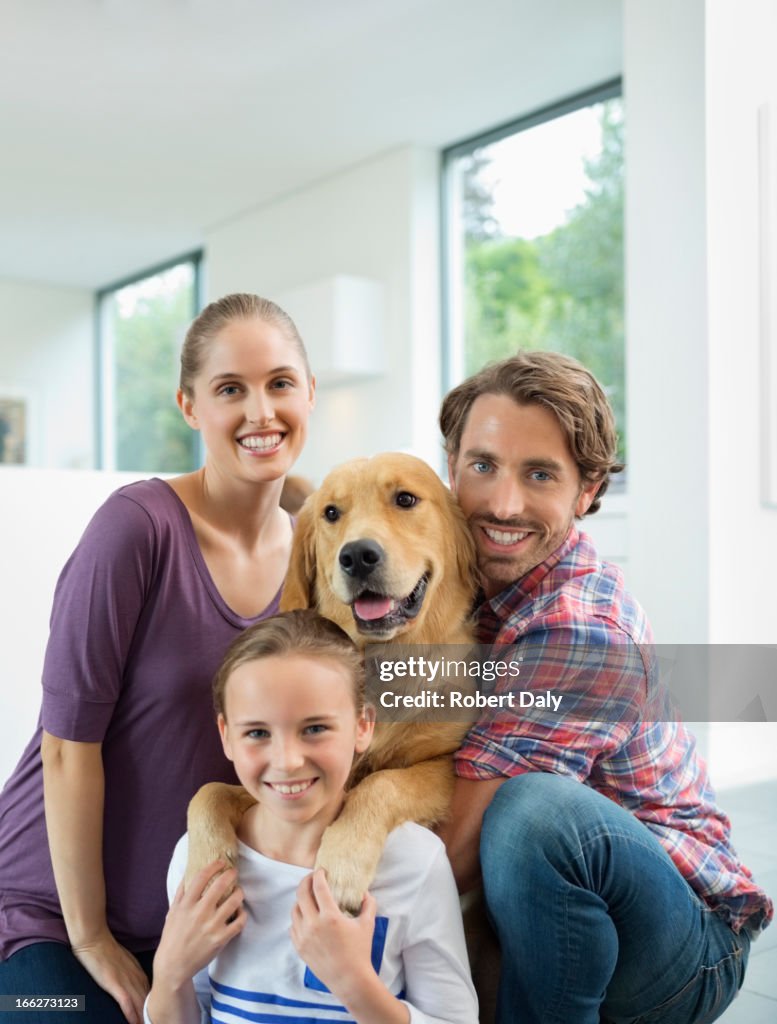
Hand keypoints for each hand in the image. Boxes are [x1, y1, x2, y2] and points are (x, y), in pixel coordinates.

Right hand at [71, 929, 149, 1023]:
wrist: (95, 940)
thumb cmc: (107, 950)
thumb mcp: (126, 963)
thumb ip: (133, 975)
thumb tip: (137, 986)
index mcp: (140, 973)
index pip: (152, 995)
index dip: (155, 1008)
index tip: (159, 1018)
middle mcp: (137, 978)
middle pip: (148, 1002)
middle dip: (152, 1016)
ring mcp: (127, 981)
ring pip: (140, 1005)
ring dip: (144, 1019)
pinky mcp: (115, 984)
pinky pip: (127, 1003)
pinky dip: (132, 1015)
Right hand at [153, 861, 245, 990]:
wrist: (174, 965)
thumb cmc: (172, 936)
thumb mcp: (173, 912)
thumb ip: (181, 893)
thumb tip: (189, 872)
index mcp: (186, 905)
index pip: (201, 877)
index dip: (213, 866)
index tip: (220, 862)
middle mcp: (199, 913)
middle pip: (220, 885)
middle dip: (230, 874)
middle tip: (233, 872)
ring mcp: (212, 926)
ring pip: (234, 901)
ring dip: (239, 893)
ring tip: (238, 891)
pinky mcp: (221, 939)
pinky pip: (239, 922)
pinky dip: (242, 914)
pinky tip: (239, 911)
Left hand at [290, 869, 376, 997]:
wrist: (349, 979)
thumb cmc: (360, 951)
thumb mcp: (367, 925)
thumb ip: (368, 905)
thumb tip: (365, 893)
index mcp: (330, 917)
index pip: (318, 887)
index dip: (318, 875)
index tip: (321, 871)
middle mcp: (313, 925)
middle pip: (301, 894)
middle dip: (306, 881)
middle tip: (312, 878)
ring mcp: (303, 937)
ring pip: (294, 910)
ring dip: (300, 899)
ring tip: (308, 897)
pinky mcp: (299, 947)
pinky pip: (292, 926)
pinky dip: (297, 917)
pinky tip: (305, 916)